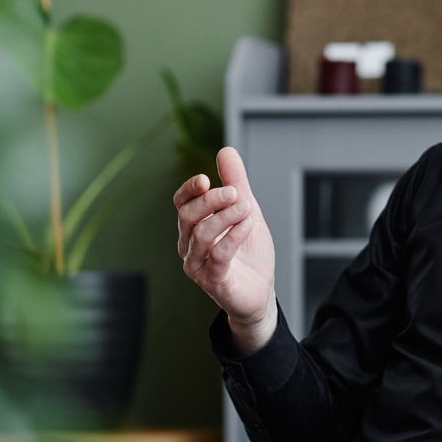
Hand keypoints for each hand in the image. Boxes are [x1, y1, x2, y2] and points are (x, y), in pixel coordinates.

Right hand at [174, 147, 276, 354]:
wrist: (260, 290)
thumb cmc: (249, 252)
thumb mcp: (247, 211)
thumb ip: (236, 183)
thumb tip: (226, 150)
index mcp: (193, 226)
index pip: (181, 204)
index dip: (189, 190)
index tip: (205, 177)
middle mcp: (189, 246)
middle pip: (187, 217)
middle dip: (210, 201)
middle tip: (234, 192)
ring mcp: (198, 265)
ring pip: (201, 235)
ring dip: (225, 218)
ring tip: (247, 209)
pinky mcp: (213, 282)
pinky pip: (218, 256)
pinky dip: (233, 237)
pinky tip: (248, 225)